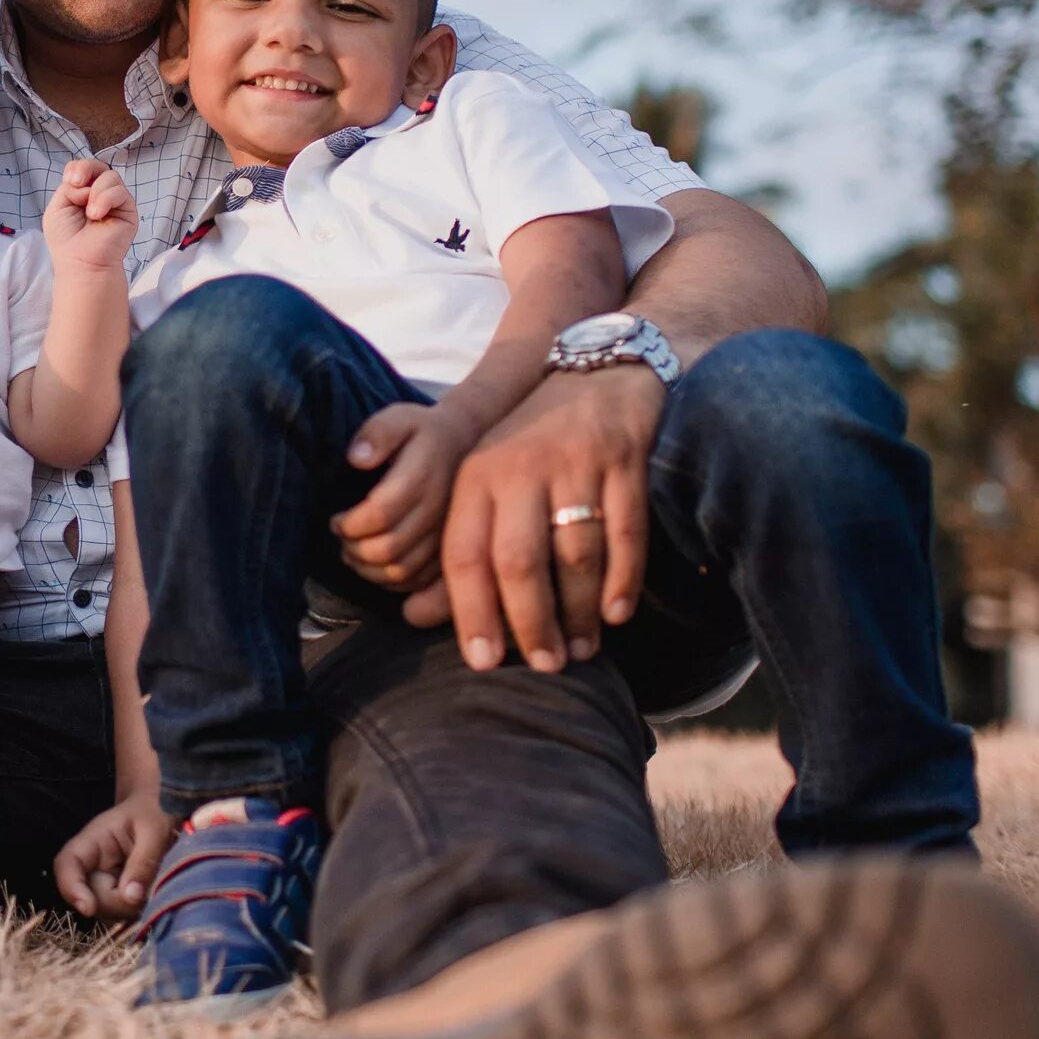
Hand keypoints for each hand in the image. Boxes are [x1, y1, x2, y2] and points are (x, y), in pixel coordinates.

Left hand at [41, 158, 134, 270]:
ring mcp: (115, 202)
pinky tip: (97, 216)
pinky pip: (120, 192)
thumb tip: (88, 185)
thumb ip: (70, 188)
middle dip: (86, 169)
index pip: (83, 168)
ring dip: (96, 192)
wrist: (80, 262)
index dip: (77, 168)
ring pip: (111, 176)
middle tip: (77, 183)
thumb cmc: (66, 240)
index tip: (70, 181)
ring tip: (89, 213)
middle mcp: (100, 194)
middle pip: (99, 166)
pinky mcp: (128, 210)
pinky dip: (106, 199)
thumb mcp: (57, 207)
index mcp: (82, 193)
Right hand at [52, 795, 175, 920]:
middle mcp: (92, 864)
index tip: (89, 908)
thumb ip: (142, 863)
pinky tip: (153, 897)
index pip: (67, 864)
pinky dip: (136, 912)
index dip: (71, 889)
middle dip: (119, 903)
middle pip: (90, 897)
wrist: (163, 809)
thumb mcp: (155, 832)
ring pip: (105, 911)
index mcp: (94, 840)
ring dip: (131, 909)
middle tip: (151, 891)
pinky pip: (119, 914)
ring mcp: (103, 882)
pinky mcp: (116, 895)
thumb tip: (130, 898)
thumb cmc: (157, 812)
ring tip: (155, 888)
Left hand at [328, 402, 478, 588]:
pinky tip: (374, 565)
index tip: (335, 520)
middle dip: (353, 548)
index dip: (349, 524)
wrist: (466, 444)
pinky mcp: (449, 550)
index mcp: (421, 478)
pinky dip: (389, 581)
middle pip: (388, 548)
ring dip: (367, 568)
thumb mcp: (399, 417)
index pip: (379, 515)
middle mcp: (437, 511)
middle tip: (341, 537)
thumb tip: (356, 459)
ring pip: (401, 570)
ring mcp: (446, 535)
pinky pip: (417, 581)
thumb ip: (377, 434)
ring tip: (351, 552)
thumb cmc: (422, 432)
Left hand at [406, 365, 664, 672]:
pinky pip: (625, 531)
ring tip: (582, 649)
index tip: (483, 661)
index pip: (465, 554)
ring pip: (575, 553)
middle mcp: (520, 468)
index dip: (470, 611)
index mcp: (476, 476)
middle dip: (530, 622)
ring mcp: (575, 463)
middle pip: (519, 561)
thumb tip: (413, 617)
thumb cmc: (532, 448)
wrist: (596, 373)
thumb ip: (457, 549)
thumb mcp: (484, 484)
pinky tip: (616, 615)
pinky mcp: (623, 460)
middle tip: (544, 665)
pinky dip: (622, 578)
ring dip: (579, 610)